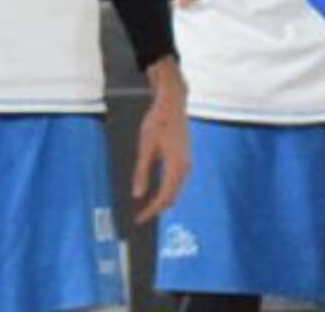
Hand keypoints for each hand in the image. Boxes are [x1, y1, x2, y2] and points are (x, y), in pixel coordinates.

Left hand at [132, 56, 190, 223]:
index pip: (164, 197)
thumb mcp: (145, 147)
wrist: (172, 104)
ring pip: (176, 189)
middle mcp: (185, 166)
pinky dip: (167, 189)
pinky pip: (177, 180)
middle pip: (173, 196)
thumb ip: (141, 173)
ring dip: (163, 199)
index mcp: (175, 166)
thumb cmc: (158, 122)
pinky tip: (156, 189)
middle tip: (140, 216)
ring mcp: (187, 162)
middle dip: (157, 208)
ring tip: (146, 206)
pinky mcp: (185, 157)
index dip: (151, 211)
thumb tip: (137, 195)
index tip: (139, 219)